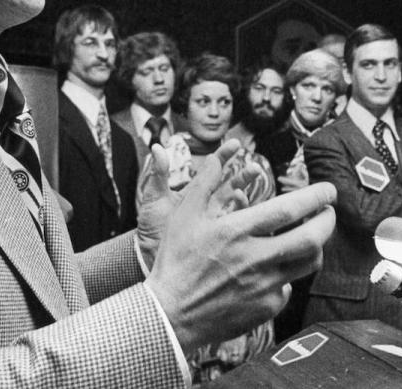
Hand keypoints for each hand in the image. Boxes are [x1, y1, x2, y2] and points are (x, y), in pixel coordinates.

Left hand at [137, 140, 250, 268]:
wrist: (148, 257)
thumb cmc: (150, 228)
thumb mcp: (154, 198)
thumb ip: (159, 173)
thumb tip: (156, 146)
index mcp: (194, 192)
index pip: (212, 170)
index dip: (224, 156)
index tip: (235, 145)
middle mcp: (206, 205)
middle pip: (230, 186)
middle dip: (244, 175)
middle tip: (254, 167)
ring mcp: (213, 221)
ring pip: (236, 205)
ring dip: (246, 193)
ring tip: (251, 188)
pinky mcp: (216, 237)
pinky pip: (234, 225)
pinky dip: (240, 214)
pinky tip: (240, 205)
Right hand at [145, 160, 336, 351]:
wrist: (170, 313)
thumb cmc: (175, 260)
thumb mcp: (183, 214)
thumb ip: (206, 181)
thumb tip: (223, 152)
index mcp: (236, 231)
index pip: (289, 209)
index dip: (316, 197)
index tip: (328, 190)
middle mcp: (254, 259)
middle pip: (311, 239)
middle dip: (328, 220)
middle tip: (329, 211)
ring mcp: (262, 286)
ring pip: (308, 264)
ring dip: (316, 246)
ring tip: (311, 236)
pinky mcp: (265, 308)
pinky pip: (289, 288)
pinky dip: (289, 275)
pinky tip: (278, 269)